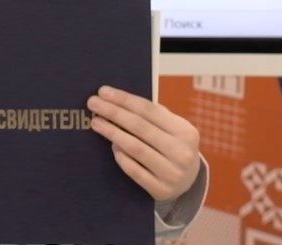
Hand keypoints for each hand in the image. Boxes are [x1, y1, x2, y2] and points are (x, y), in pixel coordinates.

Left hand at [87, 85, 200, 201]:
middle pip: (140, 127)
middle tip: (92, 104)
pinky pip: (134, 171)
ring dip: (112, 133)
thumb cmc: (171, 145)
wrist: (189, 181)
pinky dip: (121, 157)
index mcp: (185, 131)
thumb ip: (151, 114)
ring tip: (96, 123)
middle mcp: (182, 152)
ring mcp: (172, 173)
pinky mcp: (161, 190)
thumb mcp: (171, 128)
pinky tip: (112, 146)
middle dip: (113, 112)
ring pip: (136, 148)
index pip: (149, 110)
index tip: (103, 91)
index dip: (124, 99)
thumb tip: (114, 98)